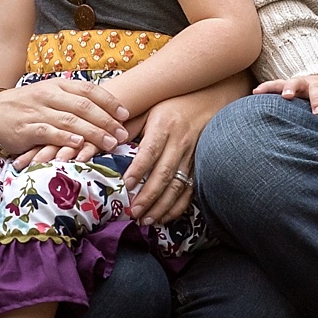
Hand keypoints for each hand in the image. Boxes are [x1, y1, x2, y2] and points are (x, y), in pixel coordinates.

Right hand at [0, 80, 130, 158]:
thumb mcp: (50, 96)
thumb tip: (104, 111)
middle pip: (83, 106)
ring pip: (70, 120)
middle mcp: (49, 96)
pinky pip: (49, 132)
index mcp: (57, 85)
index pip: (88, 90)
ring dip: (93, 132)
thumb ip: (72, 101)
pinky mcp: (26, 128)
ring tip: (109, 142)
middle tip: (122, 133)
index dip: (109, 101)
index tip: (125, 114)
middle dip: (106, 120)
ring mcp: (37, 111)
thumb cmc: (27, 106)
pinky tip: (79, 143)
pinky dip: (65, 137)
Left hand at [124, 74, 243, 223]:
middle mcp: (181, 141)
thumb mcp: (149, 109)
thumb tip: (105, 143)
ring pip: (178, 185)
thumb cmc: (173, 103)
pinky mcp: (201, 164)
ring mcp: (193, 154)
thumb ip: (129, 127)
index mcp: (165, 126)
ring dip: (162, 206)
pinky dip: (178, 205)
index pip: (150, 150)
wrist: (212, 97)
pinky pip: (190, 189)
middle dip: (149, 196)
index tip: (126, 185)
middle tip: (134, 212)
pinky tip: (165, 216)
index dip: (138, 169)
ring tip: (147, 220)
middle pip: (164, 173)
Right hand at [252, 73, 317, 123]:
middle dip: (317, 100)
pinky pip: (276, 84)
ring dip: (291, 89)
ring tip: (287, 97)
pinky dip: (267, 87)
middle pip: (317, 89)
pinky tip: (256, 92)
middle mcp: (317, 83)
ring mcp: (302, 83)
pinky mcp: (289, 85)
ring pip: (295, 83)